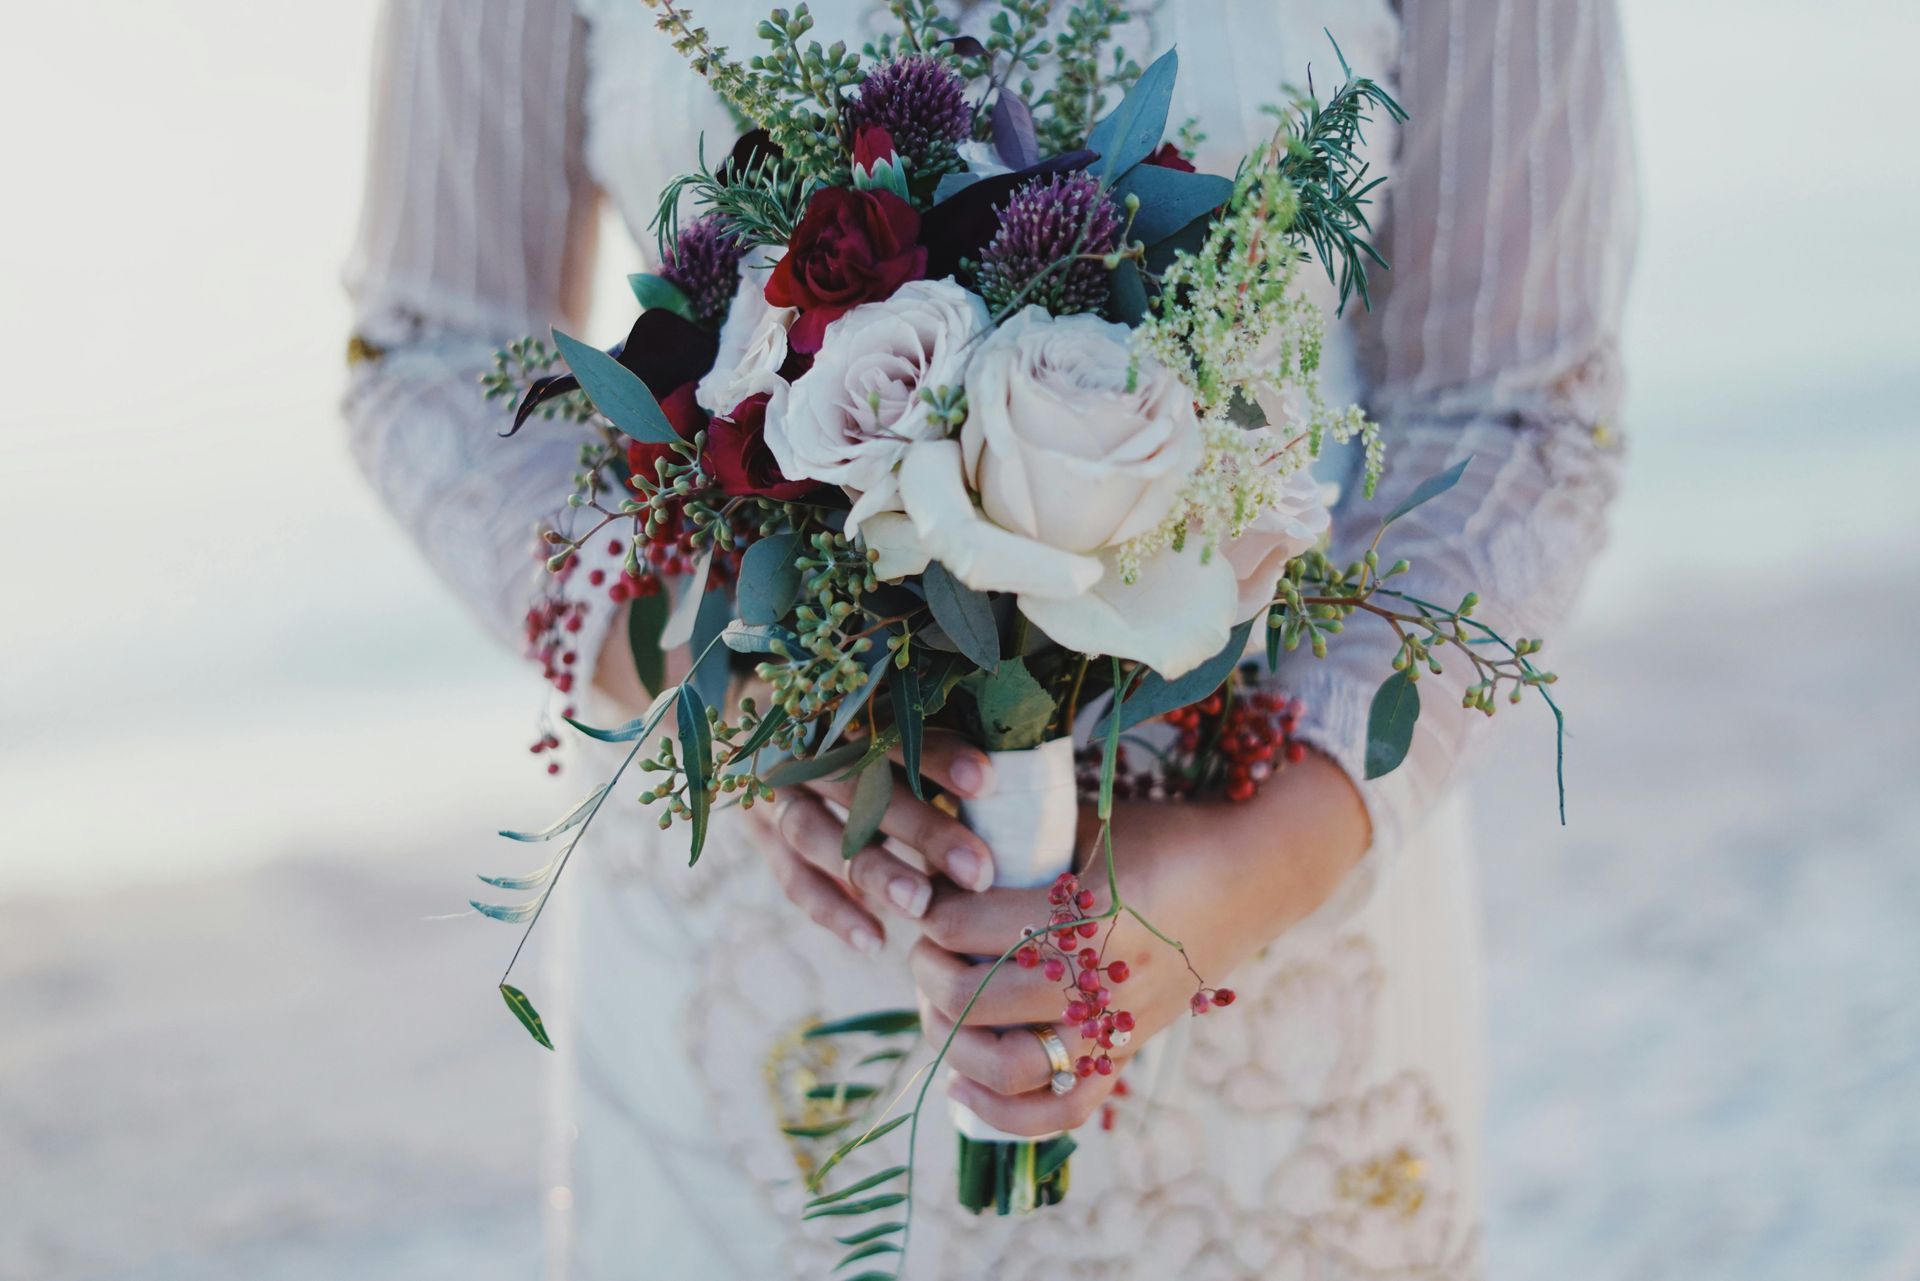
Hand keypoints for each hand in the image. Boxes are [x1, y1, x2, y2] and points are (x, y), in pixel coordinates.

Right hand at [745, 730, 1001, 955]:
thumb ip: (934, 735)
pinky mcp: (761, 835)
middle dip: (922, 830)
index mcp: (838, 704)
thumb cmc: (857, 721)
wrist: (765, 723)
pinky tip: (874, 941)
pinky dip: (832, 910)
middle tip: (978, 871)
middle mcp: (801, 745)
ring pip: (819, 834)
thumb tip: (1012, 770)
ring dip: (874, 873)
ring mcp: (773, 791)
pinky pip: (792, 877)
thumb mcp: (886, 712)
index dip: (938, 755)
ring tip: (923, 908)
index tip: (988, 784)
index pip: (890, 728)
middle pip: (859, 788)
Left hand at [913, 753, 1369, 1135]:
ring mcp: (1117, 1025)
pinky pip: (1064, 1110)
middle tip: (922, 950)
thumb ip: (1022, 844)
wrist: (1255, 871)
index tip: (925, 898)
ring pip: (1010, 1066)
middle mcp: (1102, 981)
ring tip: (933, 1009)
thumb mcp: (1090, 825)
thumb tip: (942, 860)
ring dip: (952, 1042)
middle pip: (979, 999)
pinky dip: (1004, 1114)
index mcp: (1089, 915)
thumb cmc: (1166, 834)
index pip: (973, 927)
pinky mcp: (1128, 1049)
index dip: (933, 914)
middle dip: (930, 974)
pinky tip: (959, 1086)